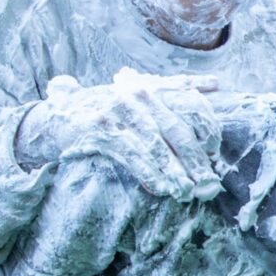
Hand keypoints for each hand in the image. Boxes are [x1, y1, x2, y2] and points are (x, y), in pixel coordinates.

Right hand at [15, 73, 223, 200]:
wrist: (60, 114)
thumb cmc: (109, 107)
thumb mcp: (142, 91)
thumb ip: (177, 88)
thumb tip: (216, 84)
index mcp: (153, 87)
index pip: (190, 103)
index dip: (207, 127)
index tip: (214, 150)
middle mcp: (138, 96)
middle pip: (176, 129)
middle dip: (194, 159)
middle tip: (207, 183)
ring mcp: (120, 112)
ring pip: (155, 146)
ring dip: (173, 172)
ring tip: (187, 191)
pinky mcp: (102, 130)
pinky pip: (131, 156)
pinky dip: (148, 174)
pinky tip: (160, 189)